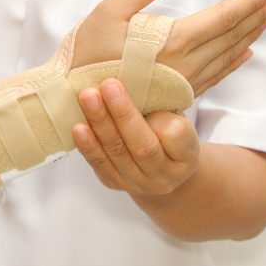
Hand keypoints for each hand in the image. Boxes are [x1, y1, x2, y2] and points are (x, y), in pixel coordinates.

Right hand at [73, 0, 265, 96]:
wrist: (75, 101)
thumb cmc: (86, 55)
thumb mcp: (109, 12)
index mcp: (172, 41)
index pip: (222, 18)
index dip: (248, 2)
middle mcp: (184, 65)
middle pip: (231, 37)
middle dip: (257, 15)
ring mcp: (182, 83)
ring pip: (227, 57)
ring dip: (249, 36)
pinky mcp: (175, 95)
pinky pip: (214, 78)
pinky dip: (233, 63)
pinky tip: (244, 54)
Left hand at [73, 79, 198, 194]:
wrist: (160, 168)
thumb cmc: (169, 134)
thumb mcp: (176, 119)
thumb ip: (161, 107)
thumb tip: (131, 82)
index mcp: (187, 157)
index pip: (175, 136)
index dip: (159, 117)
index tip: (146, 94)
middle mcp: (165, 175)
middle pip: (142, 146)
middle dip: (122, 114)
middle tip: (108, 86)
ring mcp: (138, 183)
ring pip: (117, 153)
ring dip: (100, 124)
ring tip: (88, 98)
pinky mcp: (115, 183)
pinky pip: (99, 164)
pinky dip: (88, 145)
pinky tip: (78, 127)